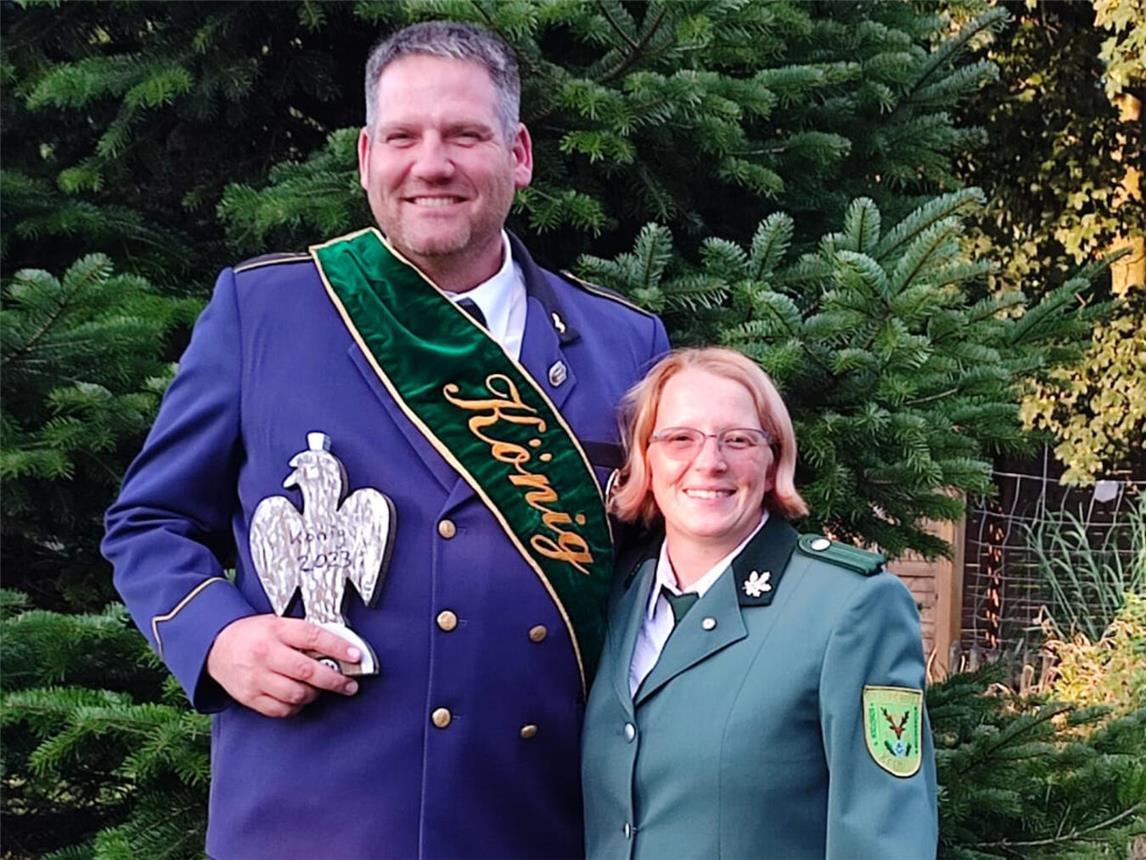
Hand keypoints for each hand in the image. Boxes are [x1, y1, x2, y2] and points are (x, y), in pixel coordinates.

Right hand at [206, 615, 360, 717]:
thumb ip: (305, 635)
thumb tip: (339, 648)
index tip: (356, 655)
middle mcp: (266, 654)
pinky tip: (301, 698)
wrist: (216, 645)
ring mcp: (256, 677)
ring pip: (296, 694)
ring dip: (315, 694)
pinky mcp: (250, 696)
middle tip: (349, 684)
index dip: (338, 647)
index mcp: (277, 630)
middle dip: (335, 680)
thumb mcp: (279, 623)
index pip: (313, 637)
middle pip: (307, 671)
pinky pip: (281, 709)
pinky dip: (296, 707)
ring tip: (321, 688)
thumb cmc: (254, 634)